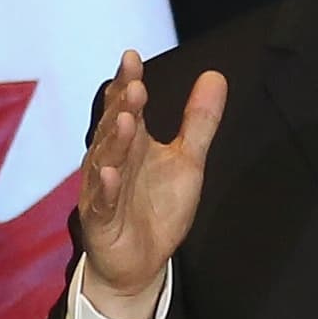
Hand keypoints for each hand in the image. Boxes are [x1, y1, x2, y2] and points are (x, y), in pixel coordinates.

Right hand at [76, 52, 227, 318]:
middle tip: (135, 85)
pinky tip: (111, 172)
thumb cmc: (158, 207)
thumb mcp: (188, 161)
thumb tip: (215, 75)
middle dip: (122, 107)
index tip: (132, 57)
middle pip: (114, 129)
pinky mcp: (101, 221)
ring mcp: (104, 190)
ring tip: (126, 120)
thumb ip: (199, 121)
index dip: (127, 82)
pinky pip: (102, 203)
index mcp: (132, 143)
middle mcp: (113, 160)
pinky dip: (106, 188)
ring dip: (114, 141)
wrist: (141, 261)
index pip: (126, 106)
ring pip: (105, 161)